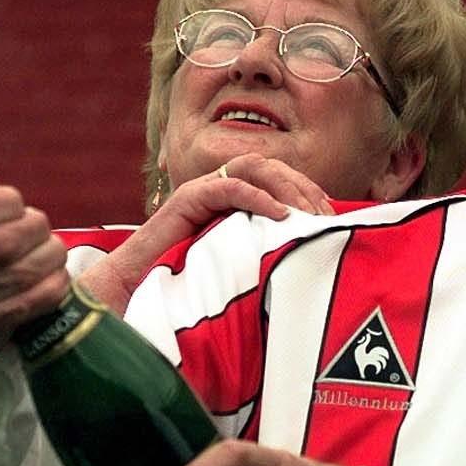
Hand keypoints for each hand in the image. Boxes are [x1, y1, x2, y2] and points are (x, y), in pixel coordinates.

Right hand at [0, 149, 68, 353]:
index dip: (2, 202)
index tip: (14, 204)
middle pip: (2, 243)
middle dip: (34, 229)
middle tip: (40, 228)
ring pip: (22, 271)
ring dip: (50, 256)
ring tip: (52, 252)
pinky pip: (34, 300)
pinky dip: (53, 285)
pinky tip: (54, 278)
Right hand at [80, 153, 334, 314]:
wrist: (134, 297)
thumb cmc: (188, 290)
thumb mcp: (241, 271)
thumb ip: (266, 261)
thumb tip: (311, 273)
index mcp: (236, 204)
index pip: (281, 182)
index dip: (309, 194)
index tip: (332, 219)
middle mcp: (221, 192)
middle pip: (273, 168)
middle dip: (304, 187)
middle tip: (326, 216)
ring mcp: (203, 192)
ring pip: (253, 167)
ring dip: (286, 185)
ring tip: (306, 213)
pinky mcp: (186, 201)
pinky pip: (227, 185)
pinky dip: (257, 196)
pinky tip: (279, 216)